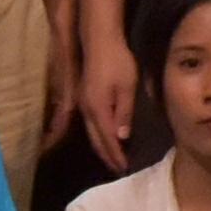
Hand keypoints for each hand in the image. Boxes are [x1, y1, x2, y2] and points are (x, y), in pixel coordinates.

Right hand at [73, 29, 143, 167]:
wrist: (99, 41)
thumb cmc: (117, 61)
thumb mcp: (127, 87)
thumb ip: (124, 112)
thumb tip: (122, 137)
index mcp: (98, 110)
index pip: (107, 140)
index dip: (115, 155)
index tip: (123, 168)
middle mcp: (87, 110)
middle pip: (96, 140)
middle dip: (107, 156)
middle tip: (118, 169)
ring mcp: (83, 104)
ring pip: (91, 133)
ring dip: (101, 147)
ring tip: (112, 158)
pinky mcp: (84, 98)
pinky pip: (90, 124)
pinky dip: (98, 135)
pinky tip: (105, 136)